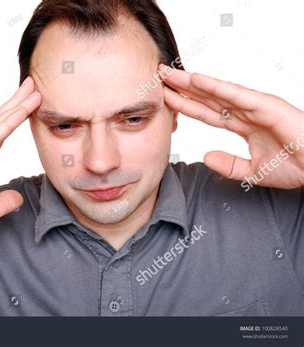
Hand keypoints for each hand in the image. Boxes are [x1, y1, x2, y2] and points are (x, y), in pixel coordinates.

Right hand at [0, 77, 40, 241]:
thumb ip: (1, 204)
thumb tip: (18, 198)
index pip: (0, 134)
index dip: (15, 118)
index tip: (31, 104)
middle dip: (17, 103)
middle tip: (34, 85)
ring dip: (15, 107)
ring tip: (32, 90)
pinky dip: (6, 125)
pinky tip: (20, 112)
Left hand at [160, 64, 303, 188]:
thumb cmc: (295, 165)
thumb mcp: (252, 171)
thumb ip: (228, 165)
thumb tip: (205, 157)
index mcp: (241, 125)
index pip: (205, 112)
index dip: (184, 104)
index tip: (164, 98)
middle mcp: (245, 112)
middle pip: (206, 97)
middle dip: (181, 88)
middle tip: (158, 77)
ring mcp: (255, 106)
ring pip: (216, 92)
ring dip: (191, 82)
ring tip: (169, 74)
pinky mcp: (267, 106)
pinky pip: (236, 95)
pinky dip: (216, 87)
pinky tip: (196, 80)